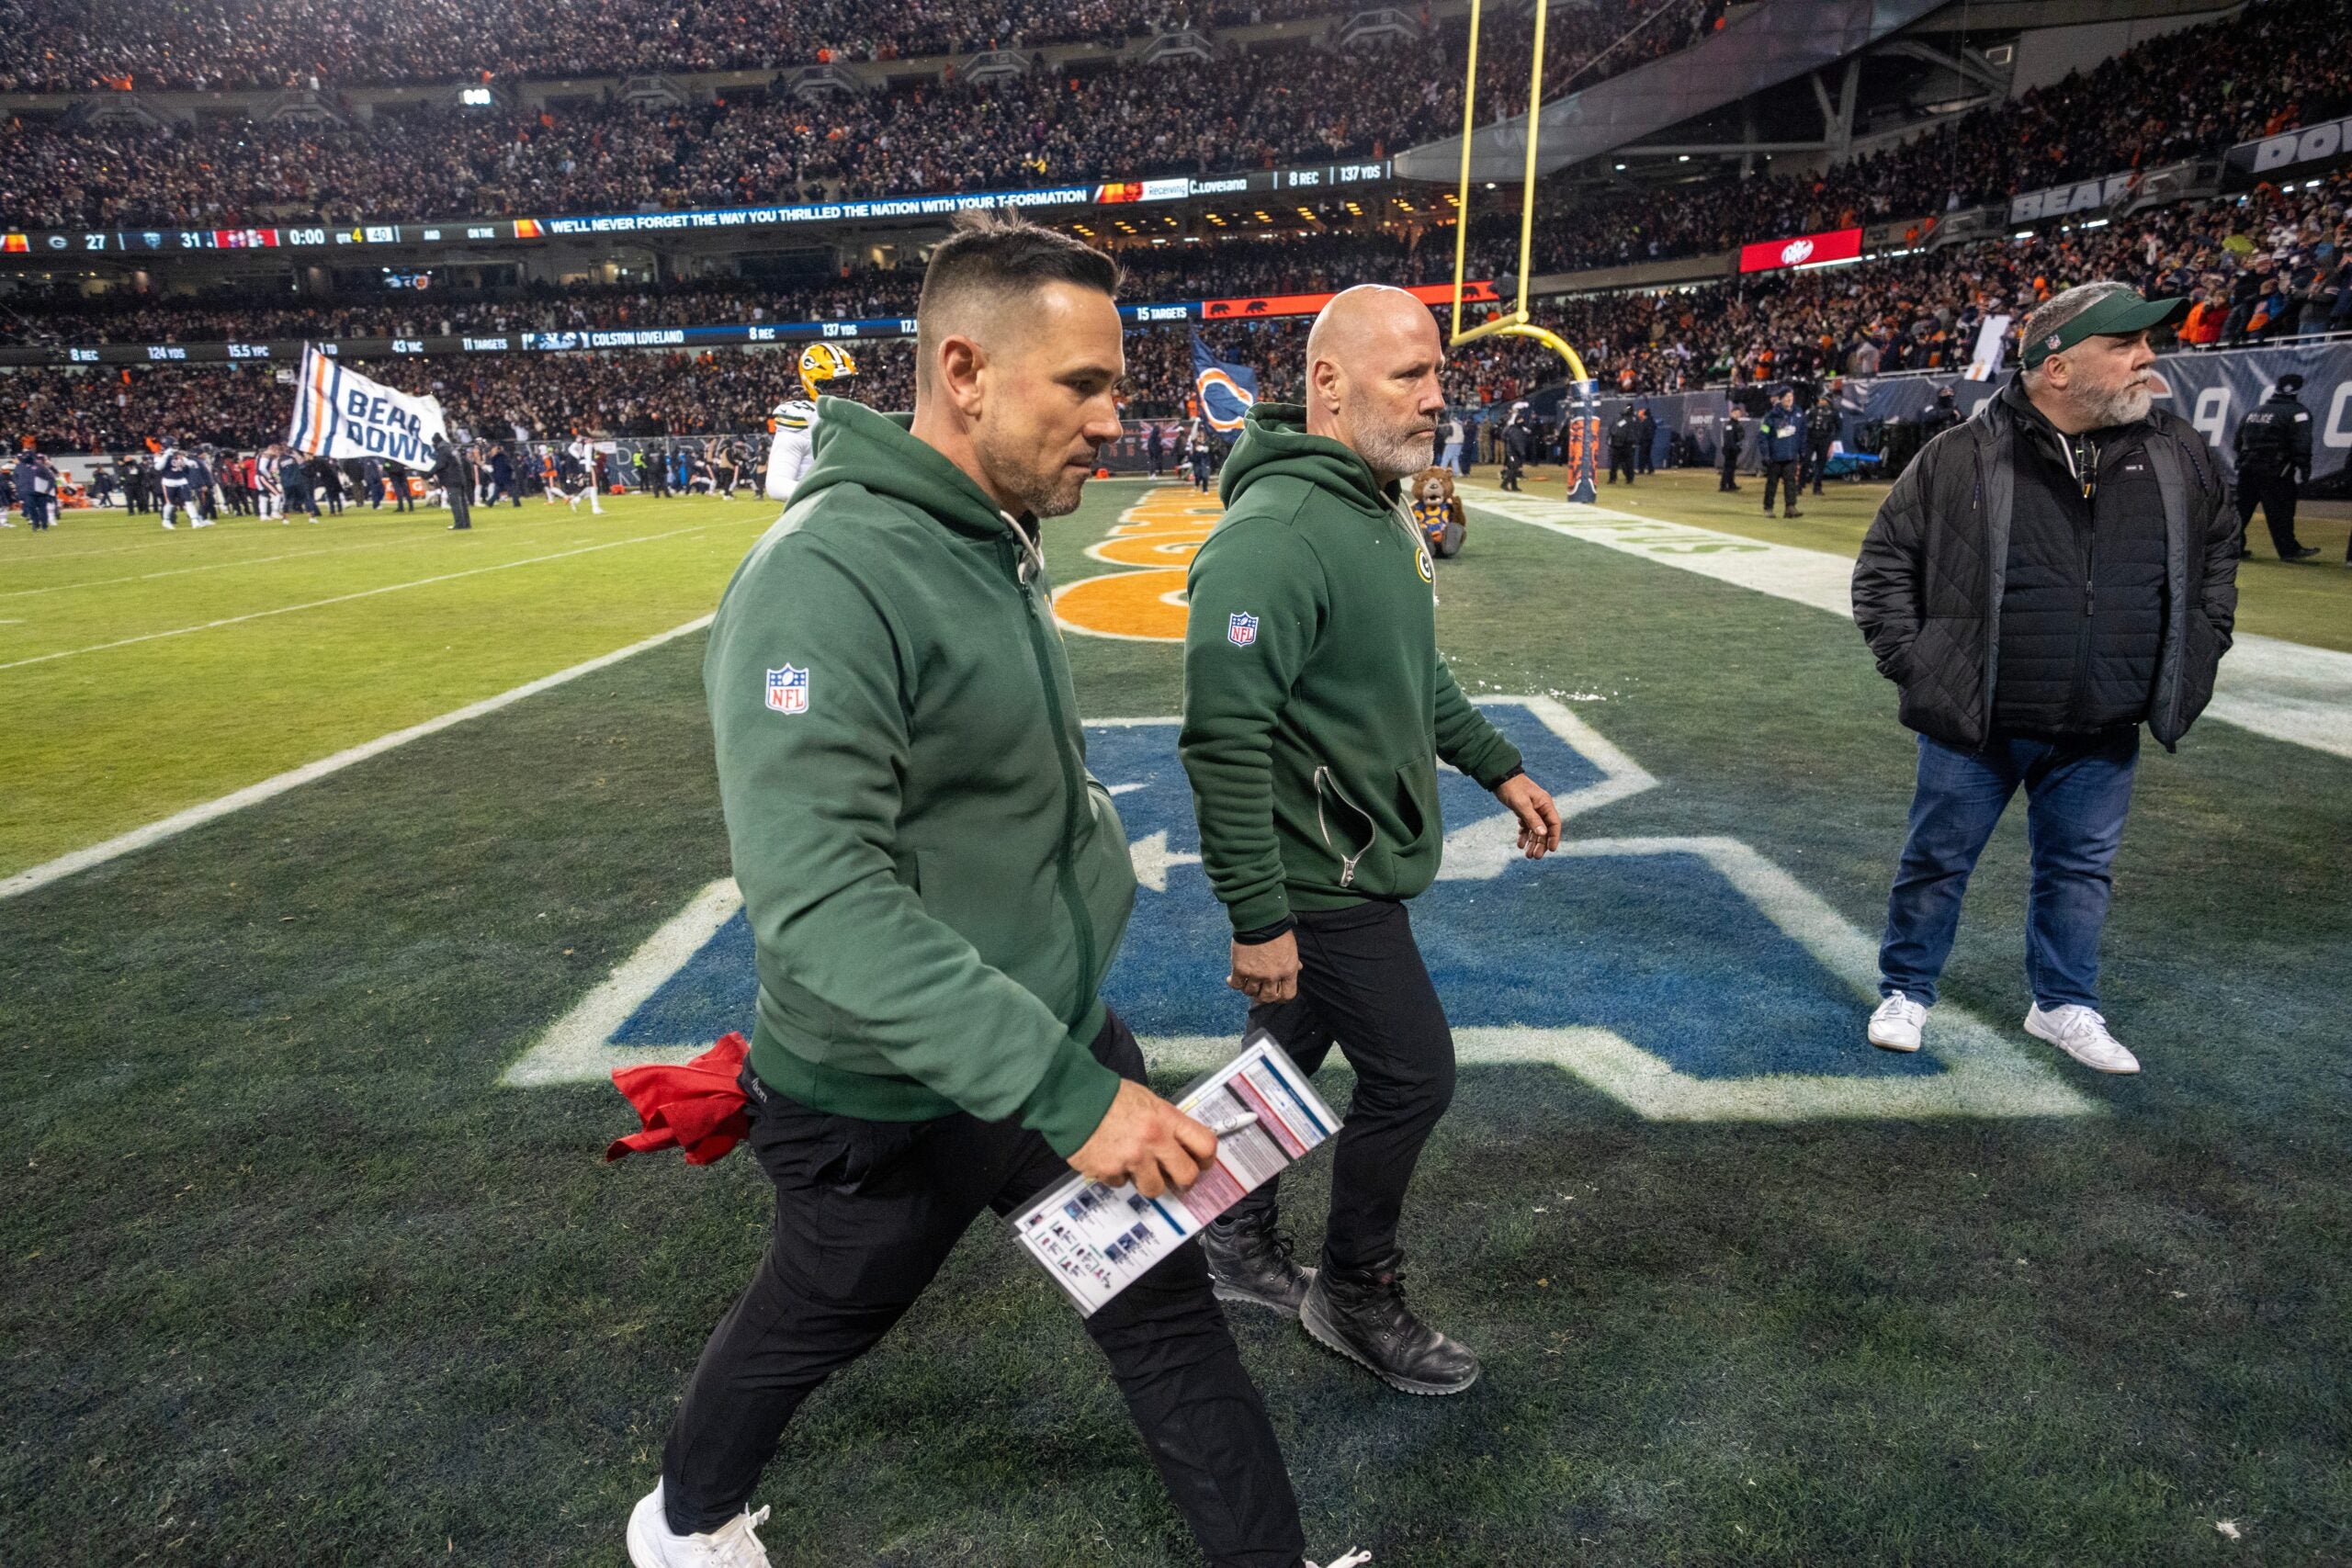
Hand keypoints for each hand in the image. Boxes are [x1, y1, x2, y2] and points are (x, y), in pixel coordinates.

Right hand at [1068, 1079, 1218, 1197]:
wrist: (1072, 1099)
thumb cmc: (1109, 1097)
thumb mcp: (1148, 1100)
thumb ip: (1166, 1122)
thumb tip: (1181, 1144)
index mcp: (1166, 1119)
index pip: (1205, 1144)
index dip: (1207, 1159)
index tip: (1202, 1163)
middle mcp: (1153, 1141)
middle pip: (1187, 1175)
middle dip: (1184, 1181)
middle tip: (1176, 1180)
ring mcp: (1132, 1159)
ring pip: (1154, 1188)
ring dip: (1148, 1182)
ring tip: (1137, 1168)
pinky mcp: (1110, 1171)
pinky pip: (1122, 1184)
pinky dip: (1118, 1176)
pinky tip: (1111, 1160)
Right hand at [1228, 930, 1300, 1004]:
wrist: (1260, 920)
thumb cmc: (1278, 931)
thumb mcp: (1291, 948)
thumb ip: (1294, 961)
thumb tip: (1298, 968)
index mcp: (1288, 971)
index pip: (1287, 995)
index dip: (1281, 997)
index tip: (1276, 994)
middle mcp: (1273, 976)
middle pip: (1267, 998)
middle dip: (1263, 996)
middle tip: (1259, 990)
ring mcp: (1256, 974)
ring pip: (1250, 992)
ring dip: (1248, 989)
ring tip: (1246, 982)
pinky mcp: (1241, 969)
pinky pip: (1236, 985)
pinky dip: (1233, 983)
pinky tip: (1231, 979)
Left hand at [1496, 773, 1561, 858]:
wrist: (1500, 777)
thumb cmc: (1512, 788)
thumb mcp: (1521, 804)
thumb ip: (1532, 819)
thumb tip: (1543, 833)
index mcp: (1545, 804)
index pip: (1555, 824)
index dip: (1554, 837)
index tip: (1551, 850)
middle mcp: (1541, 808)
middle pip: (1545, 830)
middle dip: (1541, 844)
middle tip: (1536, 857)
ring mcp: (1533, 810)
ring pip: (1536, 830)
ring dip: (1533, 843)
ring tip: (1528, 855)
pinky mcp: (1524, 811)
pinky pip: (1526, 826)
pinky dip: (1524, 835)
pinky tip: (1520, 845)